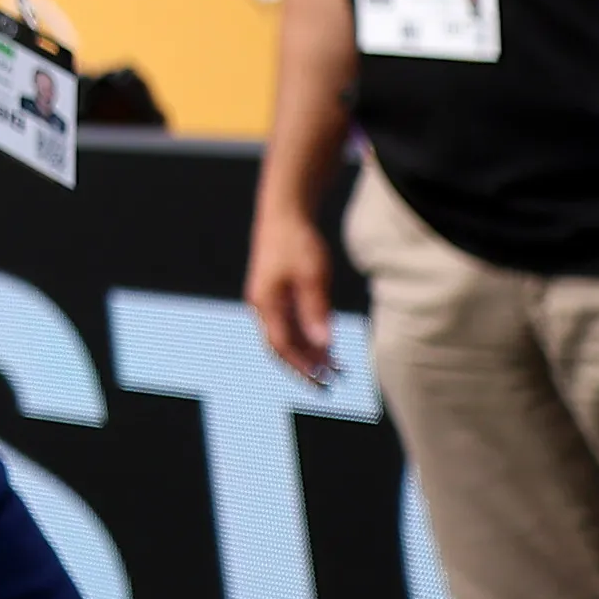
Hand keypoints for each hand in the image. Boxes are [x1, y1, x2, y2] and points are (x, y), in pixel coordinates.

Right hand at [247, 194, 340, 383]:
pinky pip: (290, 324)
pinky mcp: (277, 293)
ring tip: (336, 369)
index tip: (324, 383)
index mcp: (265, 303)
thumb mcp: (312, 276)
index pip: (282, 346)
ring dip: (309, 354)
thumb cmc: (297, 241)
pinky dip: (308, 338)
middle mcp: (262, 305)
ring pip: (287, 336)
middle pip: (281, 346)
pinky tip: (328, 345)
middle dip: (305, 367)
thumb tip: (324, 345)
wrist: (285, 212)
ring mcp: (268, 299)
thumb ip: (316, 311)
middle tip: (331, 386)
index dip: (303, 367)